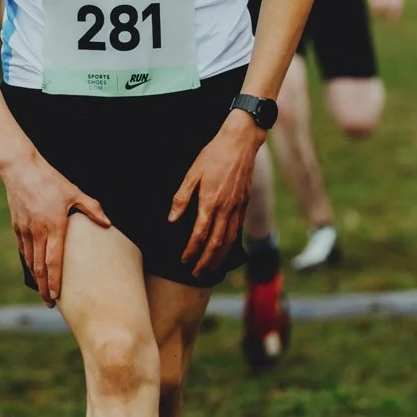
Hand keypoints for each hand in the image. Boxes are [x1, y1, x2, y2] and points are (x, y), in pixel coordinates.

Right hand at [0, 148, 109, 305]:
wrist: (21, 169)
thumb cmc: (50, 179)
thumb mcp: (74, 191)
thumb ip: (92, 208)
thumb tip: (108, 223)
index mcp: (54, 225)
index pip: (55, 261)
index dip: (55, 281)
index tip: (57, 296)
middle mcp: (38, 231)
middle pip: (40, 267)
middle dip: (44, 287)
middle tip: (49, 303)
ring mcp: (25, 230)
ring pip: (30, 261)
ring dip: (36, 279)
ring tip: (42, 292)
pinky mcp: (17, 226)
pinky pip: (24, 250)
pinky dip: (29, 263)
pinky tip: (34, 271)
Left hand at [169, 115, 260, 276]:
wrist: (241, 142)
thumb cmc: (213, 155)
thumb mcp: (192, 173)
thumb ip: (182, 198)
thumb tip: (172, 220)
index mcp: (210, 201)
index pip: (200, 234)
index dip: (191, 250)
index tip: (183, 260)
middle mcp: (226, 208)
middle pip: (216, 244)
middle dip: (205, 262)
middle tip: (196, 274)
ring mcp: (238, 207)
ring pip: (229, 240)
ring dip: (219, 258)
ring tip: (210, 269)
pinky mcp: (245, 204)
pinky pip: (238, 230)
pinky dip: (231, 245)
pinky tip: (225, 251)